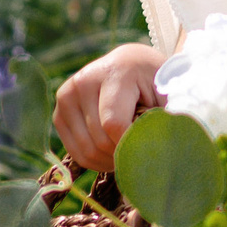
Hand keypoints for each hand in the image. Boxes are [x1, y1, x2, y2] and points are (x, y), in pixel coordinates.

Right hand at [52, 43, 164, 170]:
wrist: (132, 65)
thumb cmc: (155, 82)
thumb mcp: (168, 95)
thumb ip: (165, 120)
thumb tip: (161, 154)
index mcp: (114, 72)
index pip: (114, 123)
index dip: (131, 145)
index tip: (150, 151)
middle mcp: (84, 81)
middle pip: (99, 140)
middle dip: (122, 154)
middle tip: (141, 152)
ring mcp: (67, 97)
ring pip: (85, 150)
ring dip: (109, 161)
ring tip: (127, 154)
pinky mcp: (59, 112)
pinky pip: (74, 151)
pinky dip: (95, 161)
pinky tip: (111, 155)